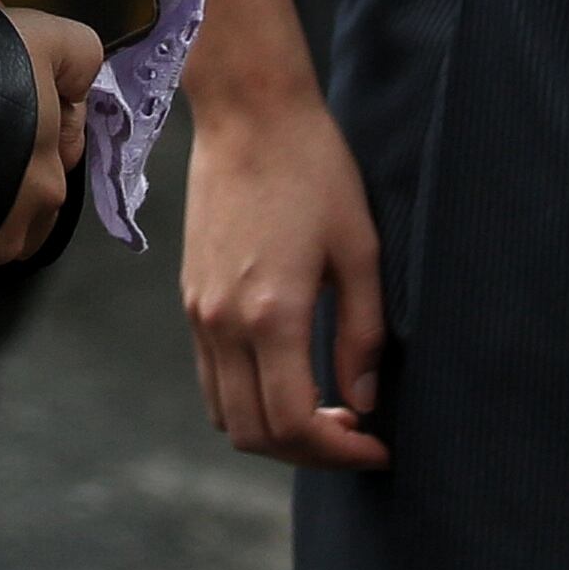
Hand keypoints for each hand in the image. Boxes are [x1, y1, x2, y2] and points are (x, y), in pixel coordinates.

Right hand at [179, 68, 390, 467]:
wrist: (248, 116)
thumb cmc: (314, 172)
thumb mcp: (360, 250)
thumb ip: (363, 334)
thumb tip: (364, 400)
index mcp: (271, 315)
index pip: (294, 425)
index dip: (339, 453)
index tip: (377, 447)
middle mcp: (223, 323)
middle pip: (253, 434)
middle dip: (309, 453)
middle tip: (355, 434)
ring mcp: (199, 312)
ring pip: (224, 414)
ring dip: (273, 431)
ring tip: (324, 412)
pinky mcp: (190, 297)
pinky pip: (211, 378)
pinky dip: (247, 400)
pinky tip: (288, 376)